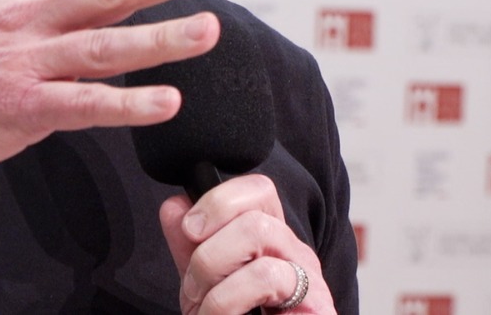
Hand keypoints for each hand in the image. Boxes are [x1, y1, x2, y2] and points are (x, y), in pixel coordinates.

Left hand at [159, 175, 334, 314]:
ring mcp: (308, 277)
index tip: (191, 229)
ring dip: (216, 280)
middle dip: (207, 254)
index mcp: (268, 237)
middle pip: (252, 216)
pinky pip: (266, 278)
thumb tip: (175, 205)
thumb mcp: (204, 282)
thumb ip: (188, 245)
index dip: (218, 200)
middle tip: (196, 288)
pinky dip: (227, 302)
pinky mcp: (316, 304)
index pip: (257, 188)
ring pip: (258, 238)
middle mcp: (293, 251)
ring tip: (208, 310)